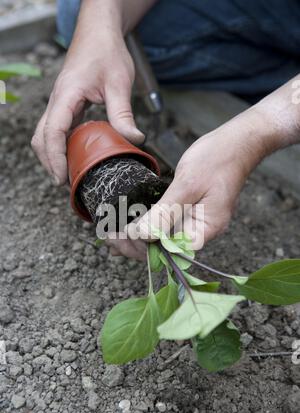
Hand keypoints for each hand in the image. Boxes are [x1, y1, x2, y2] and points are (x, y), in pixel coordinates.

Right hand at [32, 29, 143, 184]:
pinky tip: (74, 157)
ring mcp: (59, 103)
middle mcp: (57, 101)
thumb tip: (135, 140)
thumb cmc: (107, 52)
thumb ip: (123, 113)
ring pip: (44, 135)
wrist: (99, 33)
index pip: (52, 131)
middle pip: (41, 138)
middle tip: (66, 184)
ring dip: (52, 156)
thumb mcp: (119, 83)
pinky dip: (60, 147)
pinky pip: (55, 130)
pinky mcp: (65, 105)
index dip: (55, 158)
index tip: (62, 178)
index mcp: (66, 95)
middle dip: (50, 163)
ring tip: (68, 176)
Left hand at [106, 108, 270, 258]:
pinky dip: (144, 225)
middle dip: (135, 246)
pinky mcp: (186, 210)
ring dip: (136, 239)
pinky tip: (125, 228)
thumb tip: (141, 236)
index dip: (144, 249)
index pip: (170, 251)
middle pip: (164, 249)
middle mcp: (199, 230)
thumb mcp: (187, 185)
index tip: (120, 238)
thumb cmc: (217, 159)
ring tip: (110, 236)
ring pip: (161, 238)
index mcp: (205, 229)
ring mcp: (193, 221)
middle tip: (109, 238)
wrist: (236, 142)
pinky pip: (163, 223)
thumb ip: (165, 212)